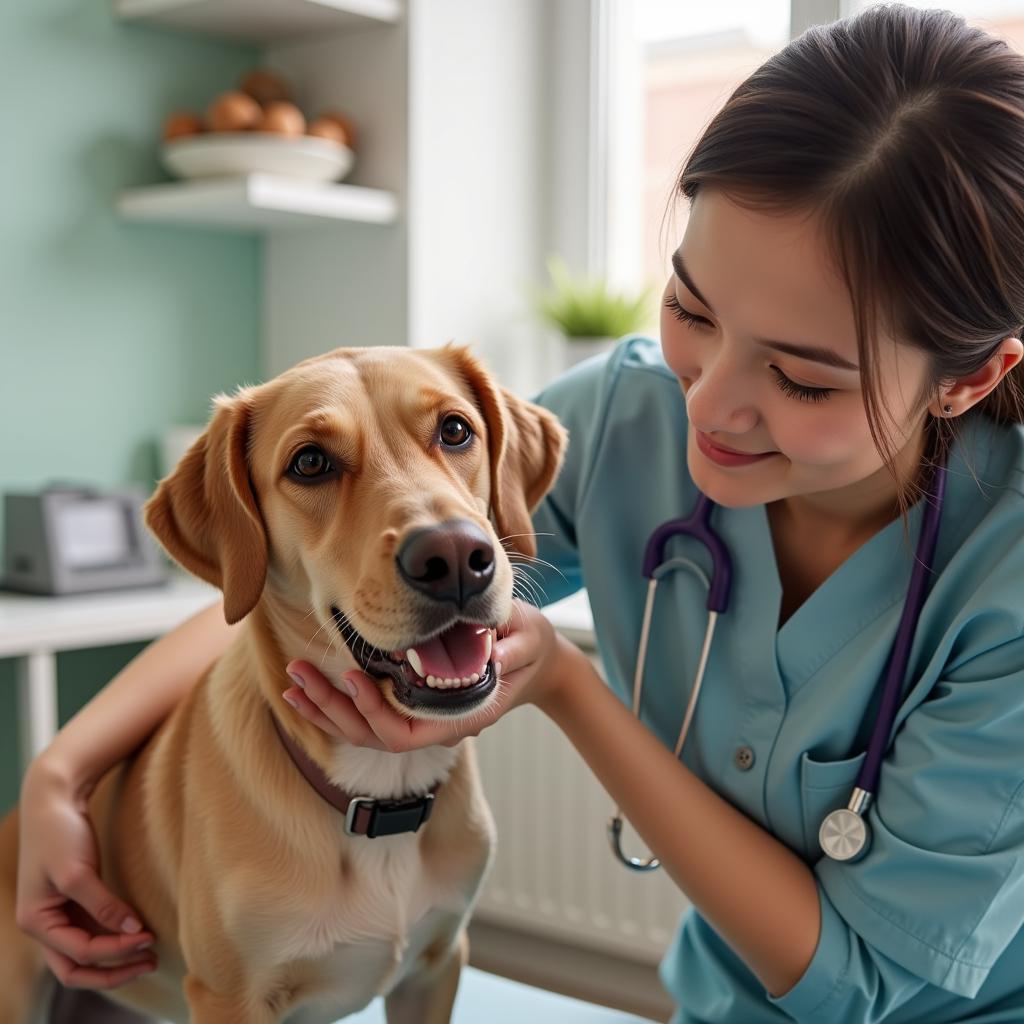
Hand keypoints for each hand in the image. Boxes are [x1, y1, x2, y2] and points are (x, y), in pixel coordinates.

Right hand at [15, 758, 156, 988]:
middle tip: (151, 963)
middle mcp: (44, 926)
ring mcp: (58, 915)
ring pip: (86, 954)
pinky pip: (93, 931)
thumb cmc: (59, 833)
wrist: (53, 799)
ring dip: (116, 957)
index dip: (116, 950)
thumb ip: (103, 905)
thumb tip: (133, 930)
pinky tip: (138, 934)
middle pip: (77, 968)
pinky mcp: (74, 901)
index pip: (80, 952)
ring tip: (151, 955)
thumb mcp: (78, 872)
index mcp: (36, 922)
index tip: (149, 937)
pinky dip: (114, 937)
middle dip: (113, 972)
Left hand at [282, 599, 567, 752]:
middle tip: (299, 673)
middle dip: (333, 709)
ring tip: (293, 680)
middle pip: (374, 736)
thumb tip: (487, 654)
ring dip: (325, 708)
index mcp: (461, 714)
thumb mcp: (528, 638)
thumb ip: (509, 649)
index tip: (354, 676)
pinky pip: (367, 717)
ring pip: (364, 732)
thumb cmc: (531, 645)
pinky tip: (309, 689)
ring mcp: (423, 720)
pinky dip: (336, 705)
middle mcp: (437, 726)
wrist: (537, 661)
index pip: (407, 733)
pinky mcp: (412, 706)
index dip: (375, 712)